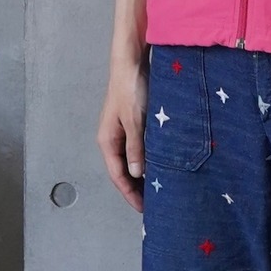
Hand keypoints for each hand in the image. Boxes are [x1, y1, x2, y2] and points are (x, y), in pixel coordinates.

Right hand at [97, 51, 148, 212]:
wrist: (132, 61)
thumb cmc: (131, 88)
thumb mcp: (135, 121)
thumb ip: (136, 148)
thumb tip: (135, 174)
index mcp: (108, 141)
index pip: (118, 176)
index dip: (130, 194)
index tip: (145, 209)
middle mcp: (114, 138)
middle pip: (124, 171)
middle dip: (137, 187)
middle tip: (156, 203)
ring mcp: (124, 131)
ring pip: (134, 160)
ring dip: (145, 173)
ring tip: (161, 188)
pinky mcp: (135, 122)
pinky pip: (141, 148)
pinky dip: (150, 158)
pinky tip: (163, 164)